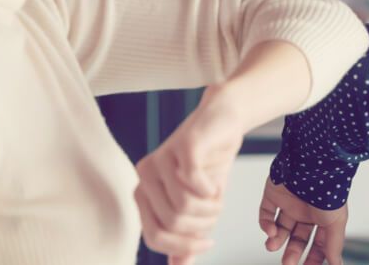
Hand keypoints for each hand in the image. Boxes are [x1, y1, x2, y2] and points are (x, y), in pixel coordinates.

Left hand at [135, 90, 245, 263]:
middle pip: (172, 223)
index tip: (208, 242)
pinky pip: (193, 182)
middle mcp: (145, 175)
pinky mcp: (182, 145)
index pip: (154, 237)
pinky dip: (211, 190)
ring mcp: (162, 158)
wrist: (225, 121)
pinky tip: (216, 182)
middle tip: (215, 212)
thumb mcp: (199, 206)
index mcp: (143, 192)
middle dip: (202, 226)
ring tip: (217, 197)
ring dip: (210, 209)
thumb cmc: (210, 164)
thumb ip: (186, 235)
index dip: (184, 247)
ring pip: (184, 206)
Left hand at [259, 178, 347, 264]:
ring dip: (275, 240)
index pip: (317, 242)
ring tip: (272, 247)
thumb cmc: (328, 191)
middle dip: (292, 252)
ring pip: (280, 227)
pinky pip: (266, 213)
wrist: (312, 165)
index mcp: (322, 217)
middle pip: (297, 238)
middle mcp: (305, 210)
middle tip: (288, 264)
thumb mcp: (335, 222)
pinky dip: (266, 225)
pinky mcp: (273, 194)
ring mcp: (289, 202)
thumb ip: (333, 245)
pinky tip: (270, 231)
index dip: (313, 257)